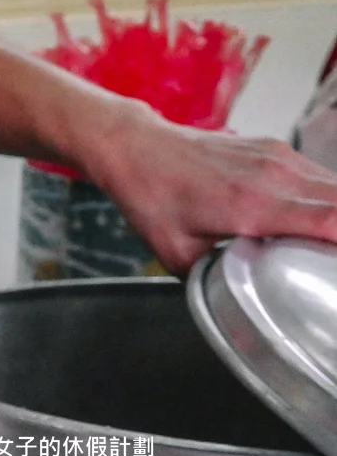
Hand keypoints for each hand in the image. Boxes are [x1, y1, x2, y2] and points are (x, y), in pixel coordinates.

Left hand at [86, 103, 336, 270]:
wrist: (137, 147)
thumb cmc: (152, 197)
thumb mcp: (178, 254)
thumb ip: (214, 281)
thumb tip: (234, 308)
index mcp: (250, 205)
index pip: (330, 219)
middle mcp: (272, 176)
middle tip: (334, 266)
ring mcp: (278, 157)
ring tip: (328, 247)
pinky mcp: (277, 149)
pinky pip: (321, 175)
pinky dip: (330, 199)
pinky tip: (320, 221)